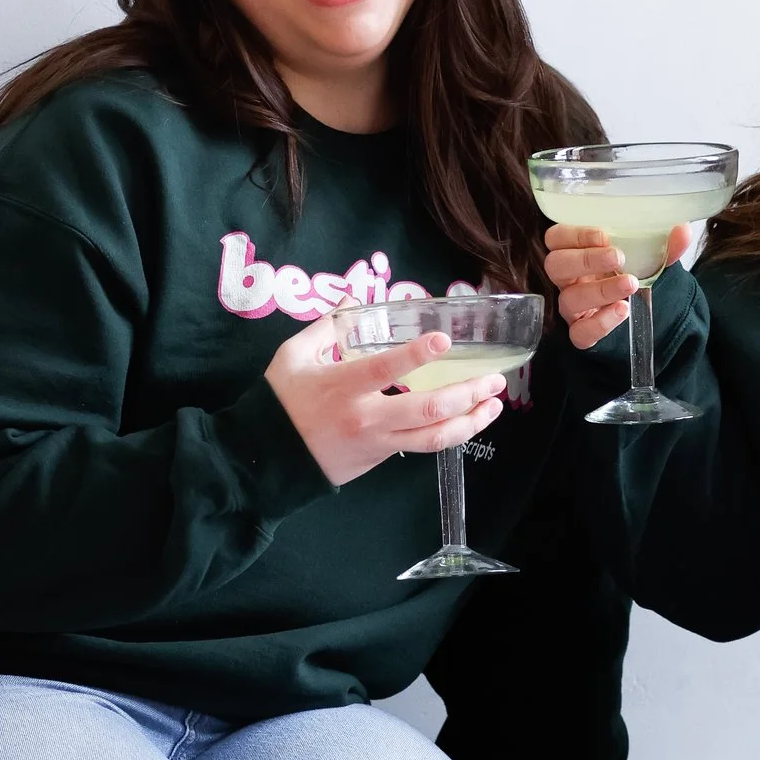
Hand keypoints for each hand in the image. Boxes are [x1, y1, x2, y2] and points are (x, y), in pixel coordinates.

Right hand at [265, 321, 506, 489]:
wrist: (265, 459)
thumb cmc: (278, 403)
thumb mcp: (292, 357)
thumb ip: (326, 328)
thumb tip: (354, 300)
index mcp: (342, 386)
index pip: (385, 369)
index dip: (416, 355)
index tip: (444, 340)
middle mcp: (366, 417)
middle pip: (427, 410)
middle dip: (467, 394)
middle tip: (494, 379)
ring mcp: (377, 443)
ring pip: (433, 438)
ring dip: (471, 422)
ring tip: (494, 405)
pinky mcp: (380, 458)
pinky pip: (421, 446)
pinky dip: (449, 433)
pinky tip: (467, 419)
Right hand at [542, 222, 701, 350]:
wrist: (640, 311)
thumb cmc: (631, 274)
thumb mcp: (647, 257)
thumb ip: (663, 245)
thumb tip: (683, 229)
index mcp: (575, 252)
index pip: (556, 238)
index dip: (574, 235)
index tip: (604, 235)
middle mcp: (567, 279)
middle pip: (555, 265)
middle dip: (585, 260)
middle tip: (618, 258)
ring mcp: (571, 308)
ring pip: (568, 299)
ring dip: (600, 290)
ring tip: (630, 283)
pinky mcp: (580, 333)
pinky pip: (580, 333)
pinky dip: (601, 323)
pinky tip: (623, 310)